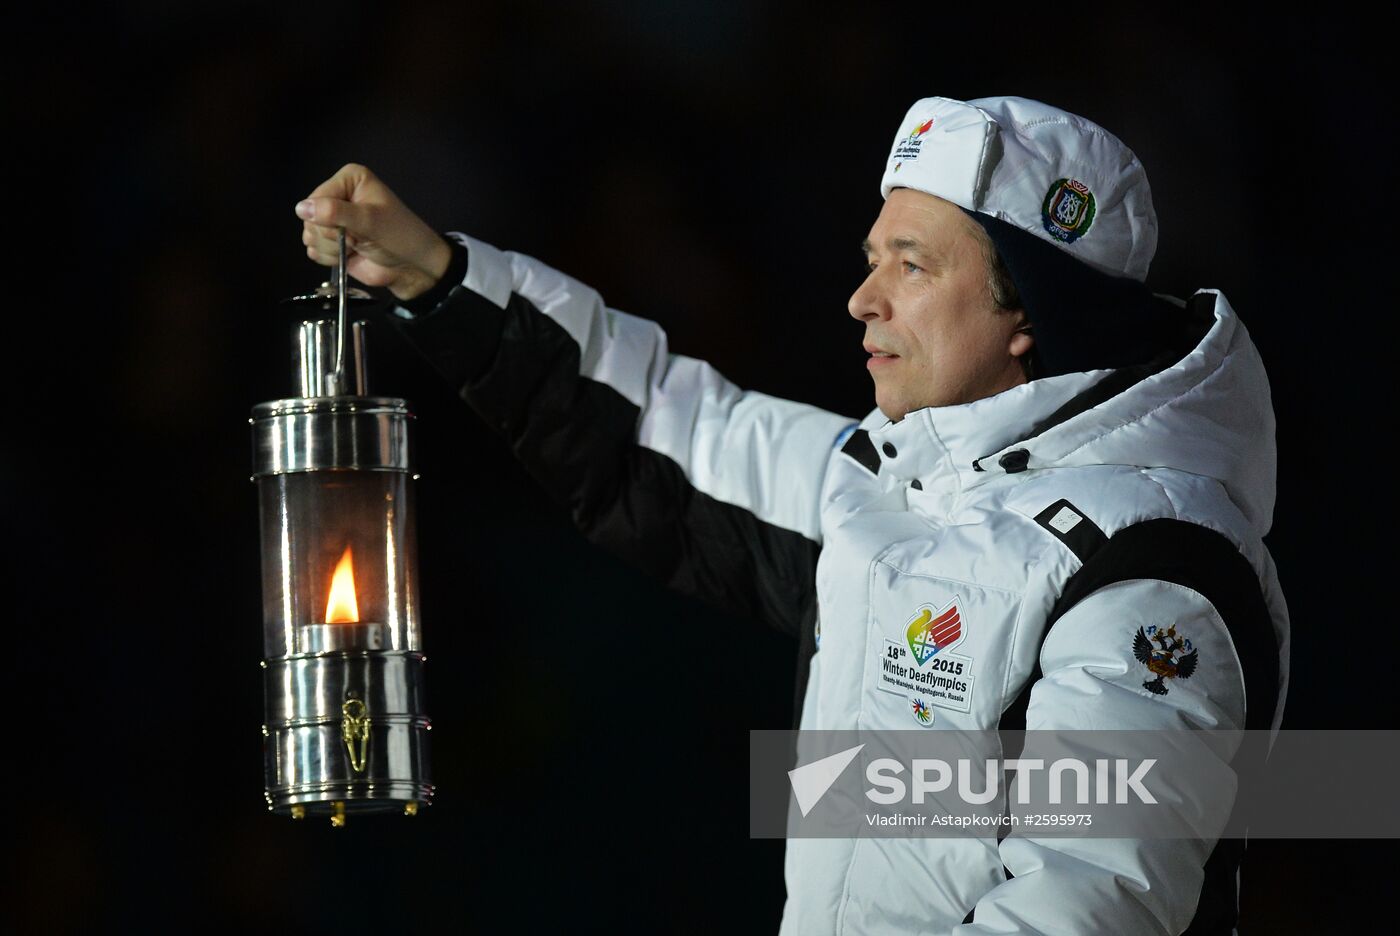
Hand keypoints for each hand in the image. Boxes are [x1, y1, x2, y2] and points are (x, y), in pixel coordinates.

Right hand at [296, 164, 451, 300]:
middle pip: (310, 217)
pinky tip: (348, 256)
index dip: (330, 219)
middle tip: (356, 240)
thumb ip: (336, 213)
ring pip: (309, 235)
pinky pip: (313, 250)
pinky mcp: (331, 241)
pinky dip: (329, 258)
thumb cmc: (399, 236)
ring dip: (330, 249)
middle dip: (331, 236)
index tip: (354, 228)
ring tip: (355, 248)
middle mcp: (337, 195)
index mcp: (349, 179)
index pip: (317, 198)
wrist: (412, 267)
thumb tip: (301, 208)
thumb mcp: (370, 221)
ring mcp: (332, 220)